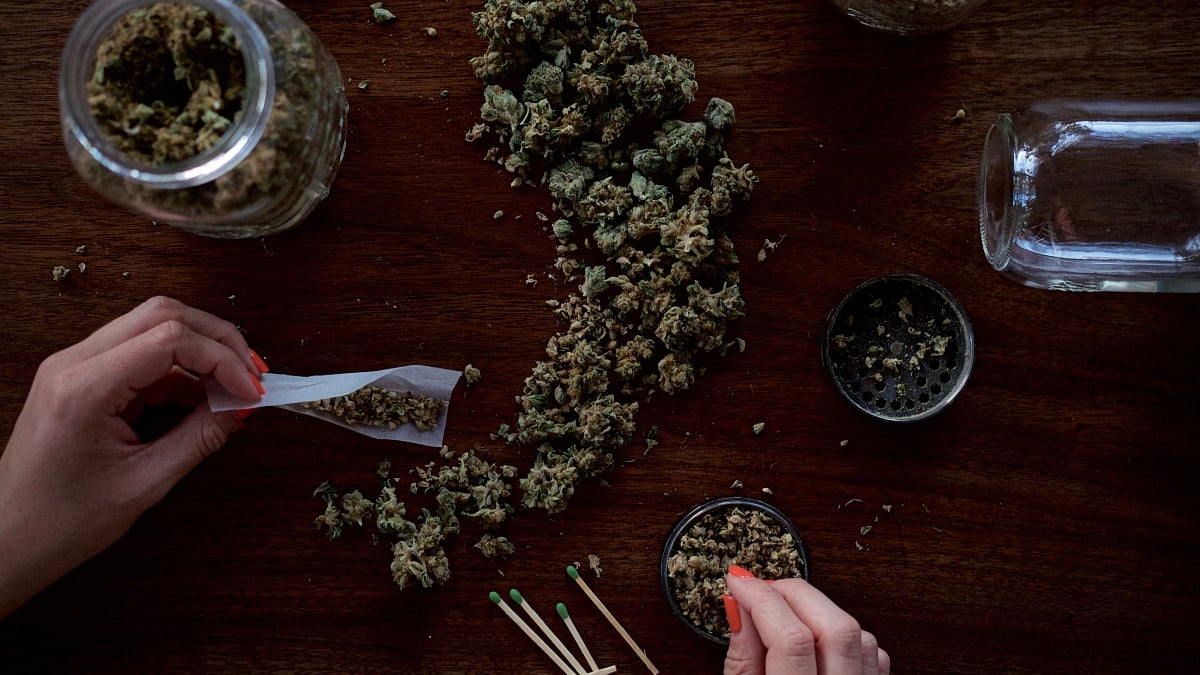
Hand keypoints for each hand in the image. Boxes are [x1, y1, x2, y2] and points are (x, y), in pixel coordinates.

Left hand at [0, 296, 265, 616]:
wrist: (7, 541)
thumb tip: (239, 408)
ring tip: (231, 388)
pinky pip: (140, 354)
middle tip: (251, 374)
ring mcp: (74, 367)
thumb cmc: (60, 522)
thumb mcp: (144, 483)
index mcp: (84, 387)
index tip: (250, 391)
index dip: (222, 359)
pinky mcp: (80, 378)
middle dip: (217, 340)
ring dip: (199, 351)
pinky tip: (202, 399)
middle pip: (162, 315)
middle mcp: (73, 363)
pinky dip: (178, 370)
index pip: (170, 338)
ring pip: (153, 327)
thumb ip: (198, 438)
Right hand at [723, 565, 889, 674]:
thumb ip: (742, 661)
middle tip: (761, 590)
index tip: (738, 581)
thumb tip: (739, 608)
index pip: (791, 638)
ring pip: (858, 633)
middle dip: (793, 594)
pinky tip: (816, 639)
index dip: (761, 599)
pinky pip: (871, 652)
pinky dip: (842, 634)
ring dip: (818, 611)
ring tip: (784, 614)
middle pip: (834, 626)